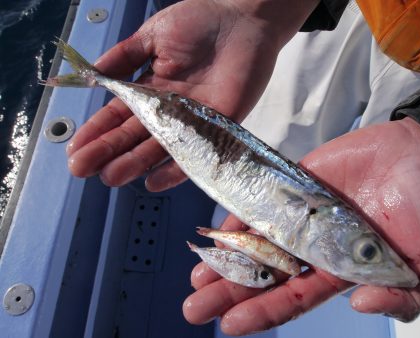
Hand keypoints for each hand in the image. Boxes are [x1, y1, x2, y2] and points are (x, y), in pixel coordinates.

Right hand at [66, 0, 317, 188]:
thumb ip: (124, 56)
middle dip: (107, 152)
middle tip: (82, 169)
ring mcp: (192, 122)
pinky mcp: (218, 127)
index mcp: (150, 90)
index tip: (75, 148)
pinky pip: (196, 153)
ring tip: (110, 177)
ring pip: (158, 148)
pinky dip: (177, 169)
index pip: (118, 115)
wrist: (244, 21)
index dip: (97, 131)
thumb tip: (92, 76)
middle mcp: (168, 111)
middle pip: (133, 136)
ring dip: (134, 163)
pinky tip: (154, 180)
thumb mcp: (153, 36)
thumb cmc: (199, 23)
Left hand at [183, 117, 419, 335]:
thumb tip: (360, 307)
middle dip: (231, 292)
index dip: (263, 312)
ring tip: (197, 275)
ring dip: (227, 258)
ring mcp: (303, 215)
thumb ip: (400, 293)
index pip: (295, 297)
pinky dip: (241, 216)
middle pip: (266, 275)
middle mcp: (315, 246)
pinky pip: (263, 201)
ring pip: (257, 241)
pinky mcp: (297, 185)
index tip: (230, 326)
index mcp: (341, 269)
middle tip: (195, 308)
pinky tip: (218, 232)